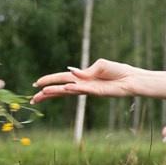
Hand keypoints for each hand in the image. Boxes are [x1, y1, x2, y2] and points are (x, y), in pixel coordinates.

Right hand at [31, 59, 165, 102]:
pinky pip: (82, 90)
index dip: (49, 81)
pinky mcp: (97, 92)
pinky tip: (65, 88)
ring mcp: (89, 90)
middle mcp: (83, 85)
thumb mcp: (99, 65)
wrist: (131, 78)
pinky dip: (73, 88)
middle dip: (47, 93)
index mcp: (82, 77)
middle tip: (33, 99)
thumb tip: (73, 73)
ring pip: (68, 92)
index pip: (61, 79)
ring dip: (55, 92)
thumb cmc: (117, 71)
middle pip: (61, 89)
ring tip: (43, 94)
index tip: (36, 84)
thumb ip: (85, 70)